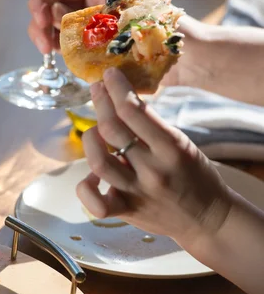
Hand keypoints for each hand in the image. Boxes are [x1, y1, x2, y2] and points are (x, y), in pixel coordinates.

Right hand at [27, 0, 156, 53]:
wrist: (185, 56)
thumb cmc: (163, 25)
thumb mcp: (124, 5)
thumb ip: (89, 6)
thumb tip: (55, 10)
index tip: (39, 16)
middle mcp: (95, 3)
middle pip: (54, 6)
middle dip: (41, 20)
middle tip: (42, 39)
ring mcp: (94, 27)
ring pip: (58, 27)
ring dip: (46, 36)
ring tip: (47, 49)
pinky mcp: (96, 49)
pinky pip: (70, 46)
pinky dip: (60, 49)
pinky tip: (57, 55)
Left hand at [76, 68, 231, 247]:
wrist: (207, 219)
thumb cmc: (194, 175)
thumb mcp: (181, 144)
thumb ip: (151, 127)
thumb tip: (121, 100)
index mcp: (171, 147)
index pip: (133, 110)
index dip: (116, 88)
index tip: (110, 75)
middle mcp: (152, 169)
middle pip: (111, 129)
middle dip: (100, 102)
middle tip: (97, 89)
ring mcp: (137, 192)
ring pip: (98, 161)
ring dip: (90, 138)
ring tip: (94, 130)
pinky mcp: (126, 211)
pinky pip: (95, 203)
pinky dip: (86, 187)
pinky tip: (92, 176)